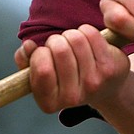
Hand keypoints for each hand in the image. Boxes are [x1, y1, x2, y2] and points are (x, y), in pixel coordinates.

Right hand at [15, 25, 129, 113]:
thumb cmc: (65, 78)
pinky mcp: (110, 68)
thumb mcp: (38, 74)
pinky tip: (87, 42)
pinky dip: (85, 31)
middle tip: (59, 48)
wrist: (104, 89)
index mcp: (49, 103)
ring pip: (75, 38)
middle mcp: (73, 98)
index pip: (42, 68)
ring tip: (72, 45)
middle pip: (59, 50)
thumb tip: (28, 46)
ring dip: (70, 35)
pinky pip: (91, 34)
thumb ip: (24, 60)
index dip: (39, 54)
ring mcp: (94, 83)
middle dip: (55, 41)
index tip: (44, 55)